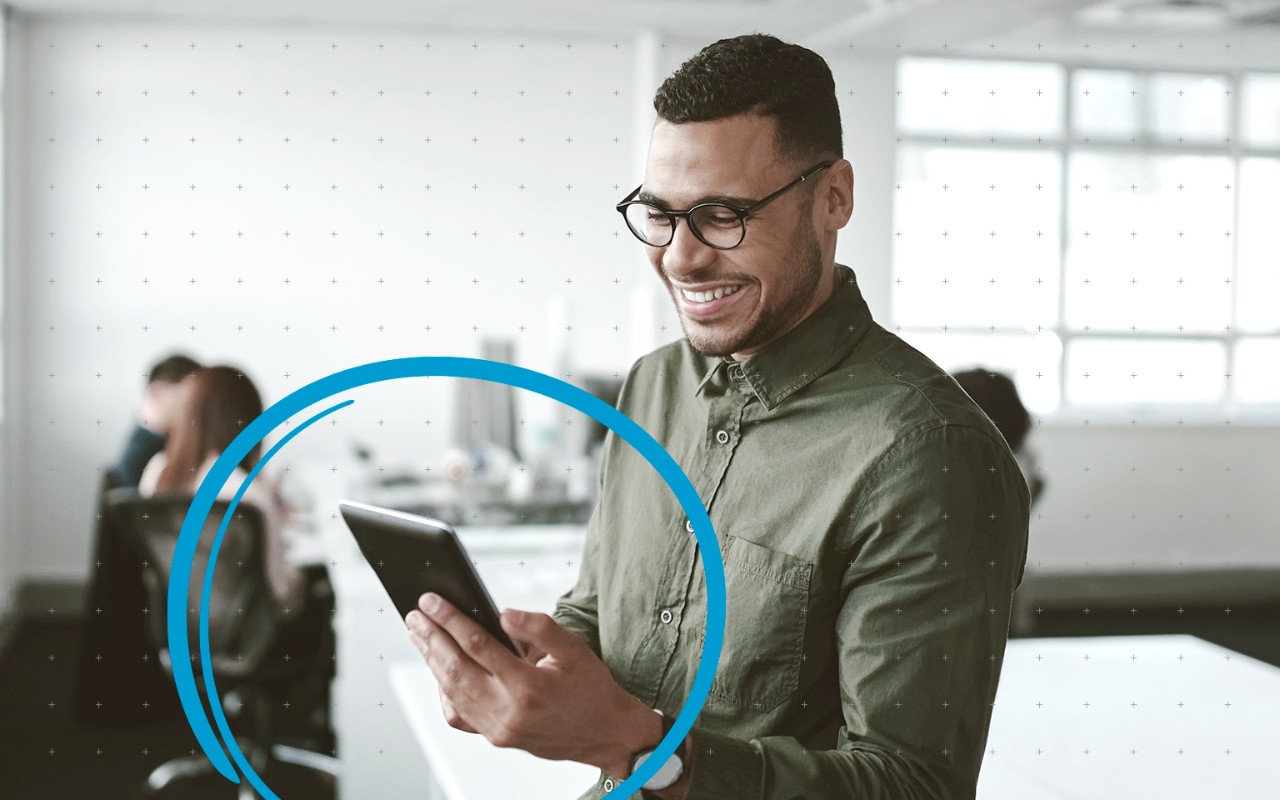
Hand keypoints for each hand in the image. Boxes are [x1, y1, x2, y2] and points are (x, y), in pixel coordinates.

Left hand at [405, 593, 658, 775]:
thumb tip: (503, 613)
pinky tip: (439, 672)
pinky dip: (444, 692)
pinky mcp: (496, 738)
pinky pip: (459, 715)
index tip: (431, 601)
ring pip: (452, 692)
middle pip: (455, 669)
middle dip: (431, 638)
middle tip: (414, 614)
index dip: (450, 619)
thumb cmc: (592, 689)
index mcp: (529, 686)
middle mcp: (509, 712)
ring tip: (419, 636)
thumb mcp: (575, 649)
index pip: (478, 645)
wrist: (606, 734)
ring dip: (431, 661)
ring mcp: (499, 729)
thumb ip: (539, 627)